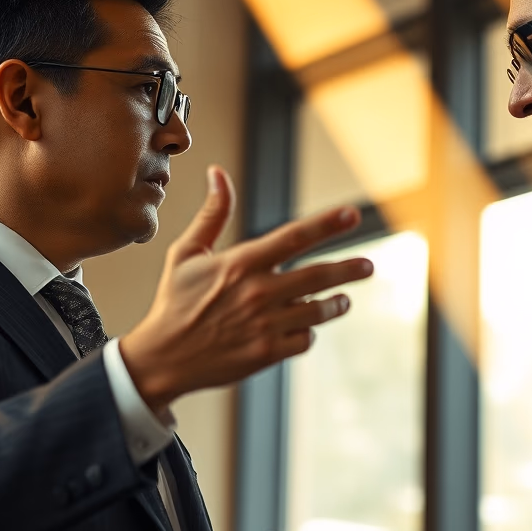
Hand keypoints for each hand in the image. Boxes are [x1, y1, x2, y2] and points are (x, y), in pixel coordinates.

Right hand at [119, 165, 372, 410]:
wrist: (162, 358)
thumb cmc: (175, 302)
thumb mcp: (187, 253)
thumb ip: (212, 214)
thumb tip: (218, 172)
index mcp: (240, 263)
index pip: (293, 237)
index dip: (327, 224)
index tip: (352, 214)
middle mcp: (257, 293)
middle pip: (318, 275)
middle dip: (349, 269)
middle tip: (368, 266)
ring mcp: (264, 325)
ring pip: (317, 310)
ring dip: (336, 304)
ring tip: (344, 299)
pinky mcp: (266, 353)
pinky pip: (304, 339)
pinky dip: (308, 332)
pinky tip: (306, 327)